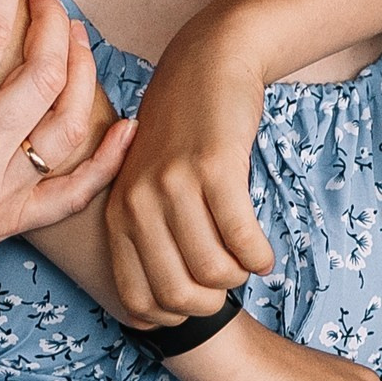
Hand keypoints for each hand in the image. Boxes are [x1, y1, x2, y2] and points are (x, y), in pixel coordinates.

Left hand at [105, 7, 275, 325]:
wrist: (208, 64)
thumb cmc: (183, 134)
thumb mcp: (148, 185)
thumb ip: (148, 239)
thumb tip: (160, 316)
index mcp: (117, 214)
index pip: (137, 301)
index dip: (174, 317)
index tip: (198, 301)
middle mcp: (139, 202)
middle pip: (178, 294)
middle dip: (212, 303)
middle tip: (229, 283)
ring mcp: (175, 184)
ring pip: (214, 271)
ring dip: (239, 276)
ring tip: (248, 260)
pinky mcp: (215, 167)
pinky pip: (242, 238)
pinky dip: (259, 257)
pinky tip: (264, 253)